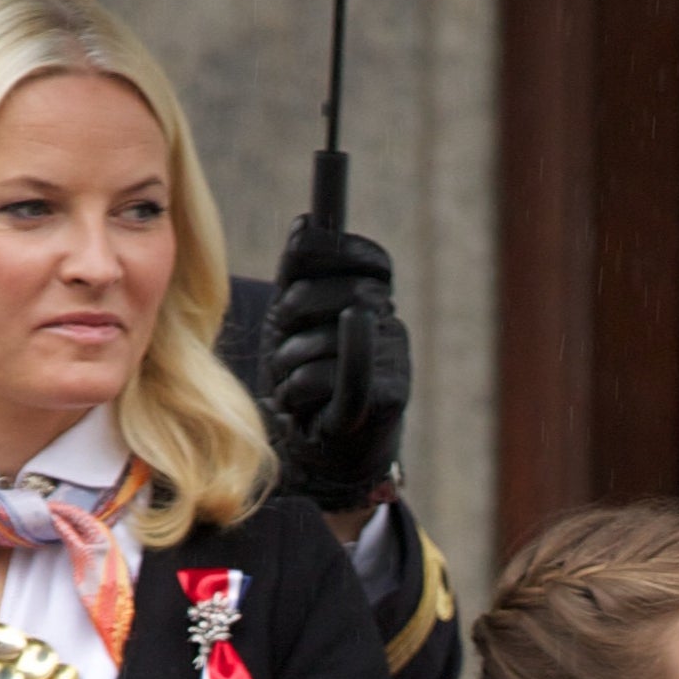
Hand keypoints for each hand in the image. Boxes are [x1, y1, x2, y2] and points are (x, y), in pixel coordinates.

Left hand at [259, 219, 409, 514]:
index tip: (295, 271)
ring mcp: (395, 360)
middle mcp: (393, 325)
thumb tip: (307, 223)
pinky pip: (340, 378)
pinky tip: (295, 396)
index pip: (365, 256)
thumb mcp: (293, 320)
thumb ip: (299, 271)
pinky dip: (310, 383)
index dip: (328, 252)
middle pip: (337, 293)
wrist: (327, 455)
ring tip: (293, 393)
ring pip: (322, 343)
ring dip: (288, 373)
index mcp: (376, 300)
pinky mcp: (390, 397)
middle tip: (283, 349)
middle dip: (291, 317)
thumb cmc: (308, 381)